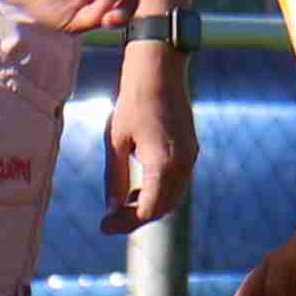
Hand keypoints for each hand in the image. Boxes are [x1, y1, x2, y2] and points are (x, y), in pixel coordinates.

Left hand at [98, 47, 195, 235]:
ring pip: (173, 197)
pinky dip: (160, 191)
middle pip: (162, 209)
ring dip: (149, 205)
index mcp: (163, 165)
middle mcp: (182, 165)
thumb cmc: (132, 100)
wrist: (160, 69)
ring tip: (123, 203)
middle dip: (136, 218)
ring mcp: (190, 157)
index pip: (147, 211)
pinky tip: (139, 185)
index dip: (125, 223)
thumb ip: (115, 177)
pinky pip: (178, 182)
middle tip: (110, 219)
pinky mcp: (191, 149)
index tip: (103, 227)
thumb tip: (112, 207)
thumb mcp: (115, 140)